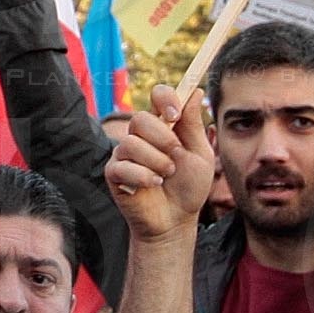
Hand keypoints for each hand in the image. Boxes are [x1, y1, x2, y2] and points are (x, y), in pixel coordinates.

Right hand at [105, 84, 216, 244]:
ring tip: (165, 176)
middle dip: (163, 139)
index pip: (158, 95)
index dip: (164, 98)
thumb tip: (196, 92)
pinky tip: (153, 186)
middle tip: (175, 156)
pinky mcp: (113, 173)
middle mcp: (141, 135)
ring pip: (131, 143)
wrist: (176, 220)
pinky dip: (143, 177)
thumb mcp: (199, 155)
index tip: (174, 113)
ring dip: (156, 162)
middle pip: (140, 118)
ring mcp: (124, 154)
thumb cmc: (189, 187)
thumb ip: (193, 125)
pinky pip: (123, 166)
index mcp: (163, 126)